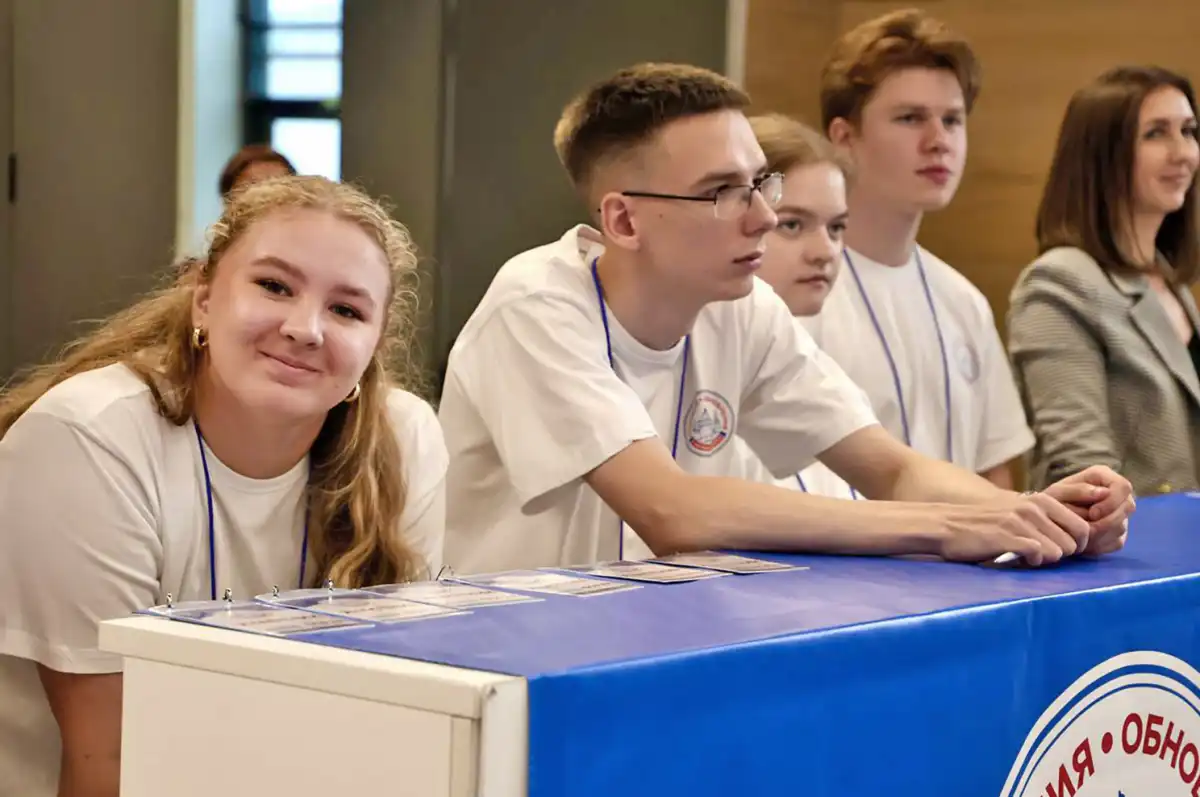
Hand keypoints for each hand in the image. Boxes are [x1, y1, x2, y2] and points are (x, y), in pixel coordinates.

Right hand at [935, 491, 1090, 565]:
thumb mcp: (1018, 511)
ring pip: (1058, 552)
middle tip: (1039, 557)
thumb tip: (1072, 541)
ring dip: (1044, 561)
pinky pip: (1038, 555)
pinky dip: (1030, 563)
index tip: (1061, 553)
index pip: (1082, 527)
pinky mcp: (1007, 536)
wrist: (945, 525)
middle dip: (1060, 555)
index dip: (1077, 545)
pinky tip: (1016, 560)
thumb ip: (1043, 520)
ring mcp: (1021, 522)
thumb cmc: (983, 523)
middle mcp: (1033, 508)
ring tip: (1026, 558)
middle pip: (1073, 544)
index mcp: (1040, 500)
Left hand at [1043, 465, 1134, 555]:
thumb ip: (1079, 490)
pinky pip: (1116, 542)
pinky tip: (1083, 542)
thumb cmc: (1051, 501)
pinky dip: (1099, 545)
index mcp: (1104, 477)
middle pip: (1128, 508)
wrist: (1047, 519)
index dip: (1112, 502)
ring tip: (1078, 535)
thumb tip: (1104, 492)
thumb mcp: (1058, 493)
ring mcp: (1120, 514)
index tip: (1092, 514)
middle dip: (1106, 521)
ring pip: (1121, 527)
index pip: (1123, 487)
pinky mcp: (1118, 533)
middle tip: (1084, 530)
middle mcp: (1117, 494)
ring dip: (1099, 534)